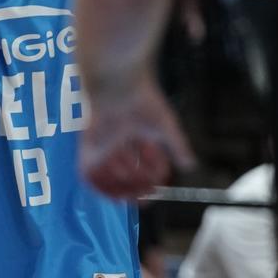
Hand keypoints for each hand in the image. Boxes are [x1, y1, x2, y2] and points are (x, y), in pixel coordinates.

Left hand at [81, 73, 194, 198]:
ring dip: (122, 188)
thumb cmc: (142, 99)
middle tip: (148, 193)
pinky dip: (100, 186)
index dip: (147, 179)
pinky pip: (87, 172)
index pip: (138, 162)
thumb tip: (190, 166)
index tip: (155, 192)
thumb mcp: (166, 126)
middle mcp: (115, 140)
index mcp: (132, 133)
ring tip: (137, 192)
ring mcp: (101, 143)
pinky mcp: (88, 144)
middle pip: (123, 171)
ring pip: (107, 175)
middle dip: (136, 186)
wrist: (118, 83)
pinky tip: (118, 193)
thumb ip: (178, 146)